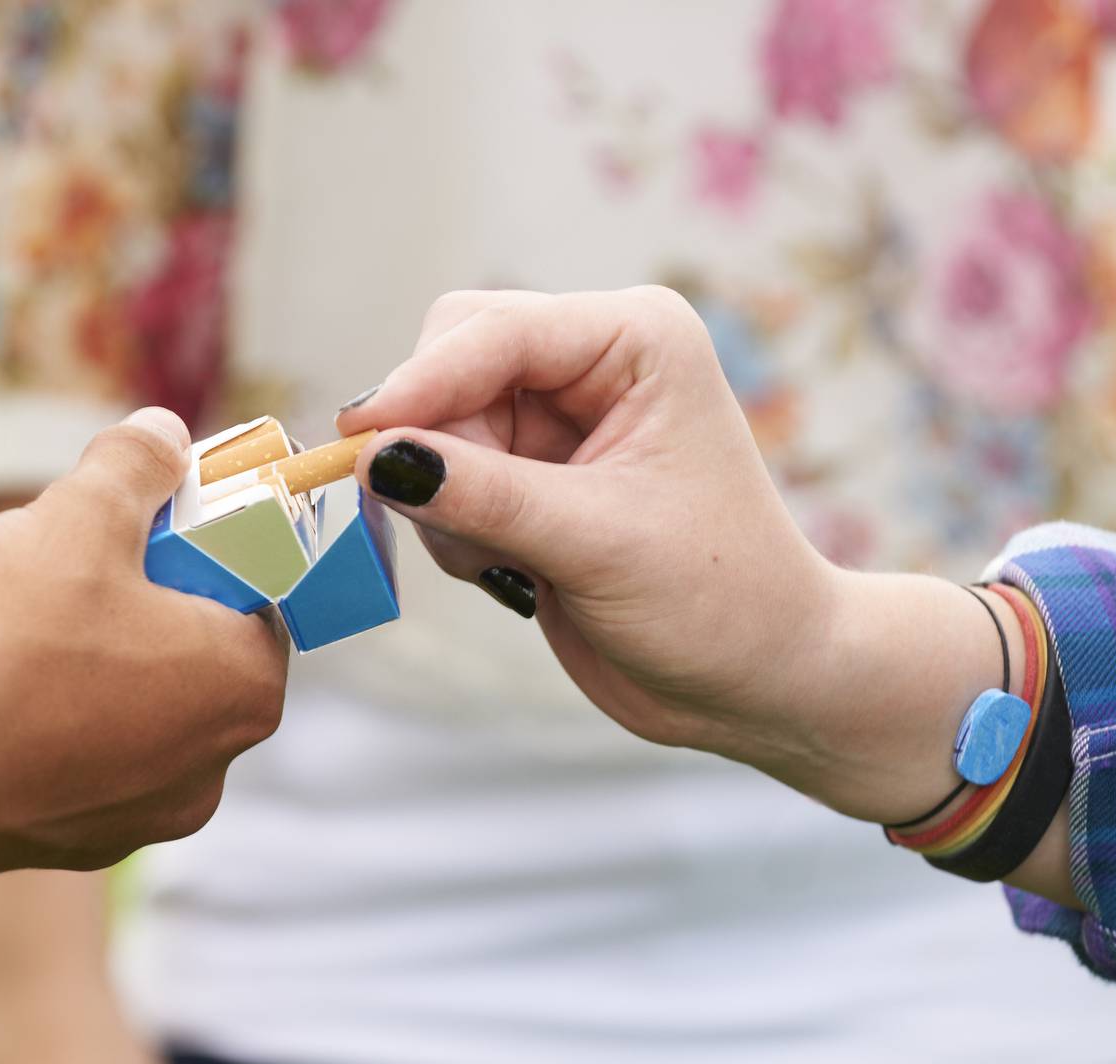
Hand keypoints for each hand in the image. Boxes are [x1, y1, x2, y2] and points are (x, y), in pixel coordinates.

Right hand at [0, 408, 287, 879]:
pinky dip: (39, 729)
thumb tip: (162, 434)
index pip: (257, 608)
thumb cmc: (6, 633)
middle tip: (78, 571)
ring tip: (15, 629)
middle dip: (145, 615)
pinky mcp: (62, 850)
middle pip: (191, 666)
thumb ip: (134, 467)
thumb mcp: (81, 516)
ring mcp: (135, 823)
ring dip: (88, 673)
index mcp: (244, 691)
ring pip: (127, 721)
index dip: (210, 560)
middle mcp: (207, 774)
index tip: (159, 535)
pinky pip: (65, 768)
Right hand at [337, 289, 1014, 829]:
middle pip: (451, 362)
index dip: (421, 381)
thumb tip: (374, 456)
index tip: (361, 440)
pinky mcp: (529, 481)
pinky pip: (441, 481)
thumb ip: (484, 496)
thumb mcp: (598, 543)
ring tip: (513, 563)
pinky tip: (514, 573)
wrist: (754, 682)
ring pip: (433, 427)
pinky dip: (452, 530)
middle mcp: (593, 364)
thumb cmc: (716, 601)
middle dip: (433, 441)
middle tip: (455, 522)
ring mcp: (557, 423)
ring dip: (443, 499)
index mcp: (636, 340)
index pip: (494, 330)